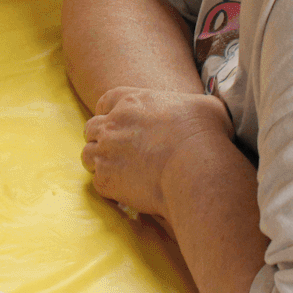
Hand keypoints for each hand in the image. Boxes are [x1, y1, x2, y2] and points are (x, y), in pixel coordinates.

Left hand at [81, 88, 234, 218]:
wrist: (196, 168)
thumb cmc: (204, 134)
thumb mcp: (204, 107)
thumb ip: (193, 107)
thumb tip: (204, 113)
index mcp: (131, 101)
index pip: (105, 101)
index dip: (109, 113)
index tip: (119, 124)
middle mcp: (112, 124)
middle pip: (91, 128)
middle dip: (101, 138)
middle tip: (117, 150)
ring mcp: (106, 152)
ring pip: (88, 155)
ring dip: (99, 162)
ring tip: (117, 172)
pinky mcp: (107, 180)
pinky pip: (97, 183)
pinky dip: (108, 187)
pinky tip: (125, 191)